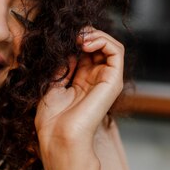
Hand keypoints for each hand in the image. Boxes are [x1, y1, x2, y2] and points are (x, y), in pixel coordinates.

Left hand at [35, 28, 123, 154]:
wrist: (59, 137)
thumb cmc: (52, 119)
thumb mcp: (52, 84)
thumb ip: (62, 65)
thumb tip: (67, 47)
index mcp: (81, 81)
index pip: (85, 51)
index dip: (75, 38)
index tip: (61, 36)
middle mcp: (96, 79)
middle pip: (99, 45)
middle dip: (85, 33)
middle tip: (71, 33)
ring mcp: (106, 80)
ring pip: (111, 44)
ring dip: (95, 34)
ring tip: (80, 38)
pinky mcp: (114, 81)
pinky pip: (117, 51)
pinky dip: (103, 39)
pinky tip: (86, 43)